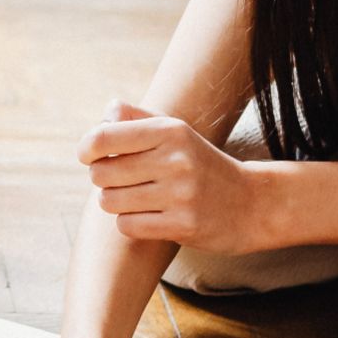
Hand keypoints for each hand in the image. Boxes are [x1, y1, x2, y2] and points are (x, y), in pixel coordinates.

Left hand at [81, 99, 268, 248]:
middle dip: (102, 178)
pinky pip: (126, 225)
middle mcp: (176, 159)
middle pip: (101, 173)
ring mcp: (180, 194)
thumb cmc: (201, 165)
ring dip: (115, 202)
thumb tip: (107, 112)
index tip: (89, 156)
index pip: (104, 137)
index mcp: (170, 131)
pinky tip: (148, 216)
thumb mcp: (176, 133)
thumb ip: (137, 119)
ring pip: (110, 201)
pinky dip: (130, 223)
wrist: (251, 204)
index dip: (86, 149)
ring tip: (135, 198)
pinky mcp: (183, 225)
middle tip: (121, 180)